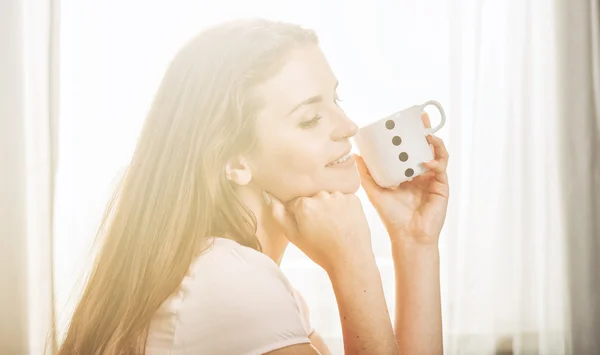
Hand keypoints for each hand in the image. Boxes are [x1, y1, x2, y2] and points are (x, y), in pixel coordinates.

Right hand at [263, 190, 373, 272]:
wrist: (350, 259)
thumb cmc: (320, 251)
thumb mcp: (293, 236)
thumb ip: (278, 214)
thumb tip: (268, 195)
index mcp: (303, 204)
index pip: (295, 203)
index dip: (299, 216)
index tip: (307, 228)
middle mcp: (320, 195)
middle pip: (312, 198)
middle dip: (314, 209)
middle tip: (321, 228)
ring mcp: (339, 196)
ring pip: (328, 197)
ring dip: (329, 207)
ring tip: (334, 226)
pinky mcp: (354, 199)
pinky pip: (344, 199)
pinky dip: (343, 208)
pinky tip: (344, 222)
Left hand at [355, 113, 449, 244]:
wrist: (407, 236)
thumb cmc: (391, 216)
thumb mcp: (375, 191)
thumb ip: (366, 174)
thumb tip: (355, 155)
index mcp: (407, 173)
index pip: (409, 149)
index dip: (410, 135)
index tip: (406, 120)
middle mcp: (421, 174)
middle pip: (426, 148)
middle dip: (425, 132)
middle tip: (422, 119)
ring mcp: (433, 180)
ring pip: (438, 155)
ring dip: (434, 143)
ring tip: (427, 136)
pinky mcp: (441, 188)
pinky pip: (441, 169)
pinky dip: (435, 162)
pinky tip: (426, 161)